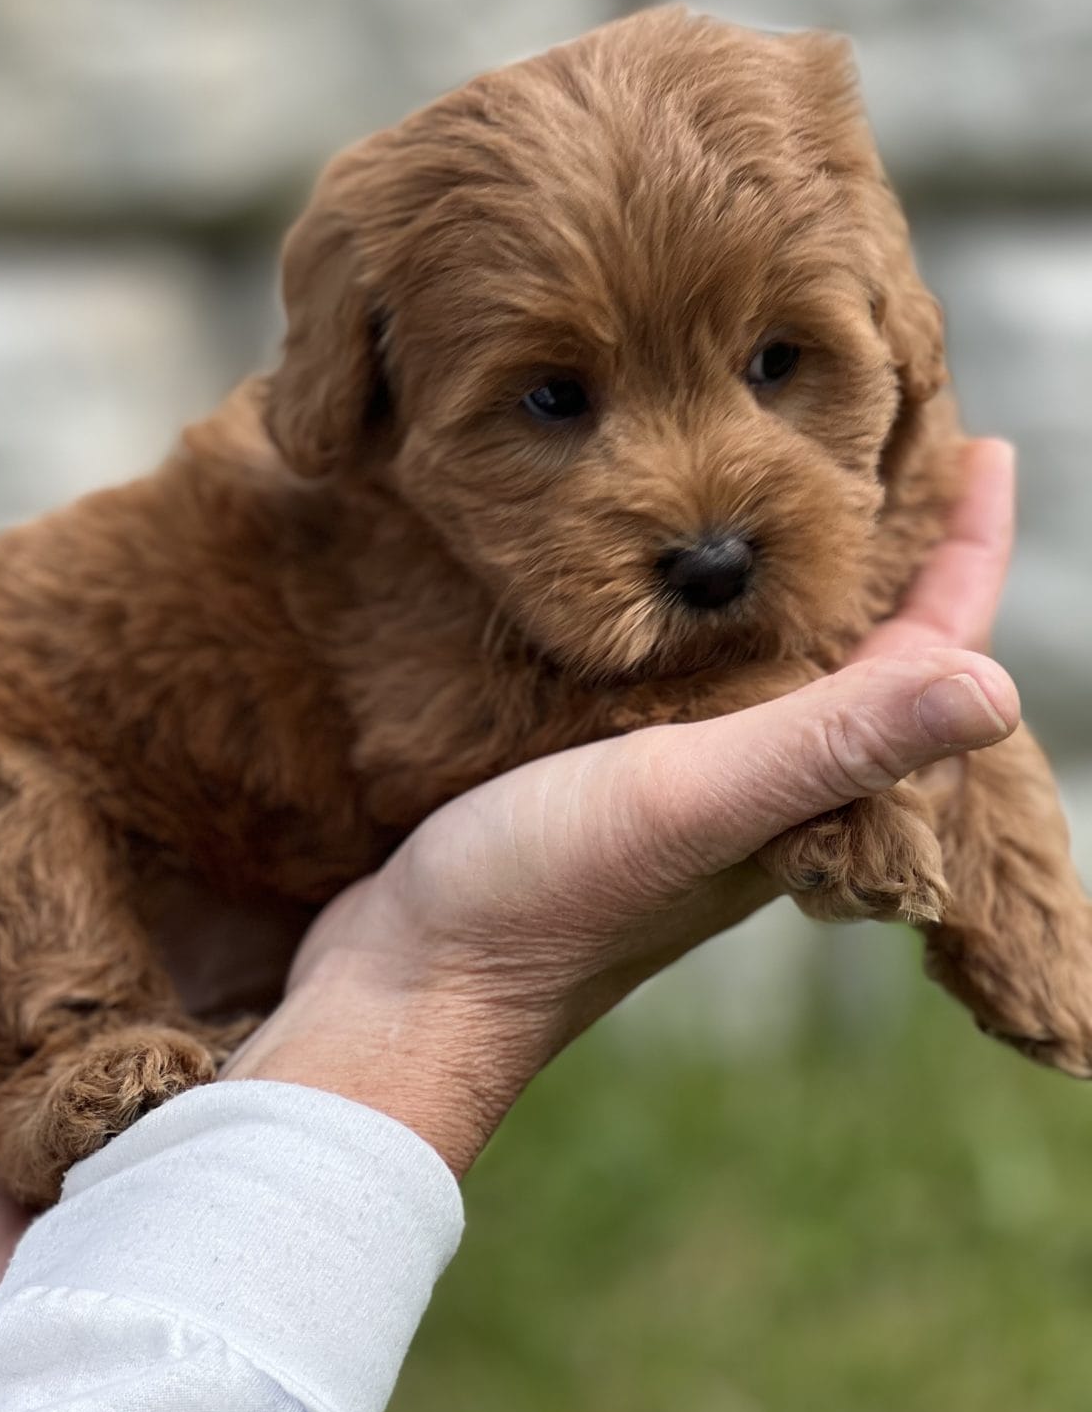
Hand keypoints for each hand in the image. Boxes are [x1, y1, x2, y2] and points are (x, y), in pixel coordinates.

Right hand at [223, 440, 1020, 1174]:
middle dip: (885, 542)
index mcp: (806, 783)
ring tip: (785, 468)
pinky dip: (694, 602)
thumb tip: (1000, 687)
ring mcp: (681, 773)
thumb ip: (830, 742)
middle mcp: (760, 777)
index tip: (986, 450)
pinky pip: (678, 666)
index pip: (925, 655)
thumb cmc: (550, 894)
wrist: (411, 980)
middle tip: (882, 432)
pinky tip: (658, 560)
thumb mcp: (696, 798)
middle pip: (858, 643)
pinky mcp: (600, 765)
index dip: (966, 552)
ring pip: (766, 649)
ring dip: (791, 563)